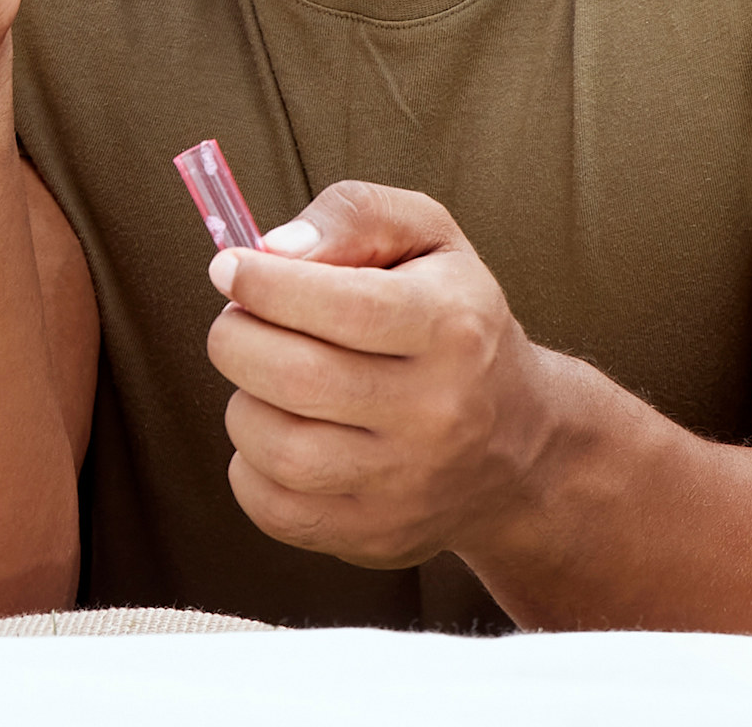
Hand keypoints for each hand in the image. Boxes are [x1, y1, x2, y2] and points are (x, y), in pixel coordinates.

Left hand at [206, 181, 569, 570]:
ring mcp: (409, 485)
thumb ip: (352, 216)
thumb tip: (271, 247)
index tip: (229, 268)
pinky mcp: (378, 536)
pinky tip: (279, 432)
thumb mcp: (427, 239)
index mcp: (452, 328)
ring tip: (266, 381)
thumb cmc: (453, 321)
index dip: (261, 282)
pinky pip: (271, 506)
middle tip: (240, 322)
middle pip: (294, 376)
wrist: (521, 443)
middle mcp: (438, 413)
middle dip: (235, 337)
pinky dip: (248, 466)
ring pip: (273, 445)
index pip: (338, 304)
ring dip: (242, 401)